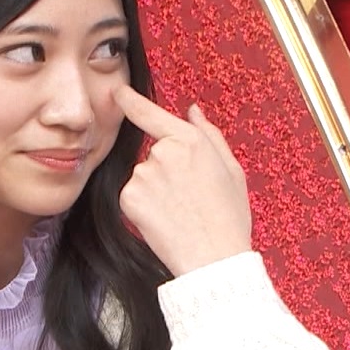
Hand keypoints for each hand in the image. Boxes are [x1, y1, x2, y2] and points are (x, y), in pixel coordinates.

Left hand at [114, 86, 251, 275]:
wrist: (214, 258)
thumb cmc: (229, 217)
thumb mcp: (232, 171)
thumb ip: (210, 135)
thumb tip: (193, 111)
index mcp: (191, 141)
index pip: (151, 114)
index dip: (130, 100)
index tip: (118, 92)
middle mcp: (163, 152)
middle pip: (154, 154)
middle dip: (166, 171)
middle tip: (189, 198)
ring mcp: (144, 174)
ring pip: (143, 177)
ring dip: (155, 191)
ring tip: (180, 212)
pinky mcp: (129, 197)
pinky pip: (132, 196)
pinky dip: (144, 208)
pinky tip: (164, 221)